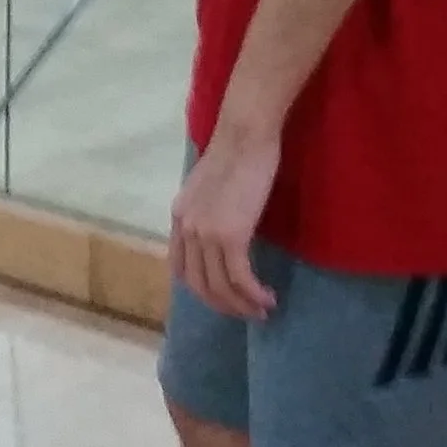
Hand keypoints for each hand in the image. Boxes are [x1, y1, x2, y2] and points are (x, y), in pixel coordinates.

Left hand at [171, 123, 281, 322]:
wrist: (245, 134)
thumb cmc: (237, 152)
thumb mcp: (210, 186)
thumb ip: (209, 210)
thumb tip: (223, 229)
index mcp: (179, 217)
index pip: (181, 268)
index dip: (202, 289)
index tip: (224, 296)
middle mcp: (186, 229)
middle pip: (199, 285)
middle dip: (223, 305)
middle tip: (247, 311)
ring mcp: (206, 234)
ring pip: (220, 287)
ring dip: (242, 305)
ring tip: (262, 310)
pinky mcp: (230, 236)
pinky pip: (240, 278)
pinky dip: (253, 294)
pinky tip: (267, 297)